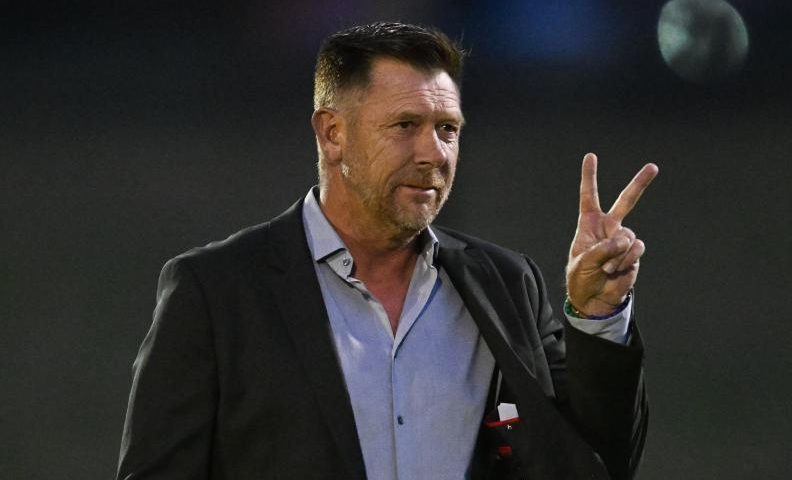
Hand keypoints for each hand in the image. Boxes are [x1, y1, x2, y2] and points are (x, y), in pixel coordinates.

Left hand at [565, 153, 658, 315]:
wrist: (594, 298)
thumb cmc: (581, 278)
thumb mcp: (583, 262)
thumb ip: (602, 248)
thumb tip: (625, 240)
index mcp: (589, 224)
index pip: (589, 196)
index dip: (590, 177)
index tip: (590, 156)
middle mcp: (609, 227)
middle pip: (626, 201)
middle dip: (640, 184)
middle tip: (653, 167)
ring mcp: (623, 240)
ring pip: (629, 237)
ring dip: (618, 254)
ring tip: (607, 267)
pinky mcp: (634, 253)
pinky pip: (635, 250)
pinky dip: (625, 260)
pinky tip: (615, 270)